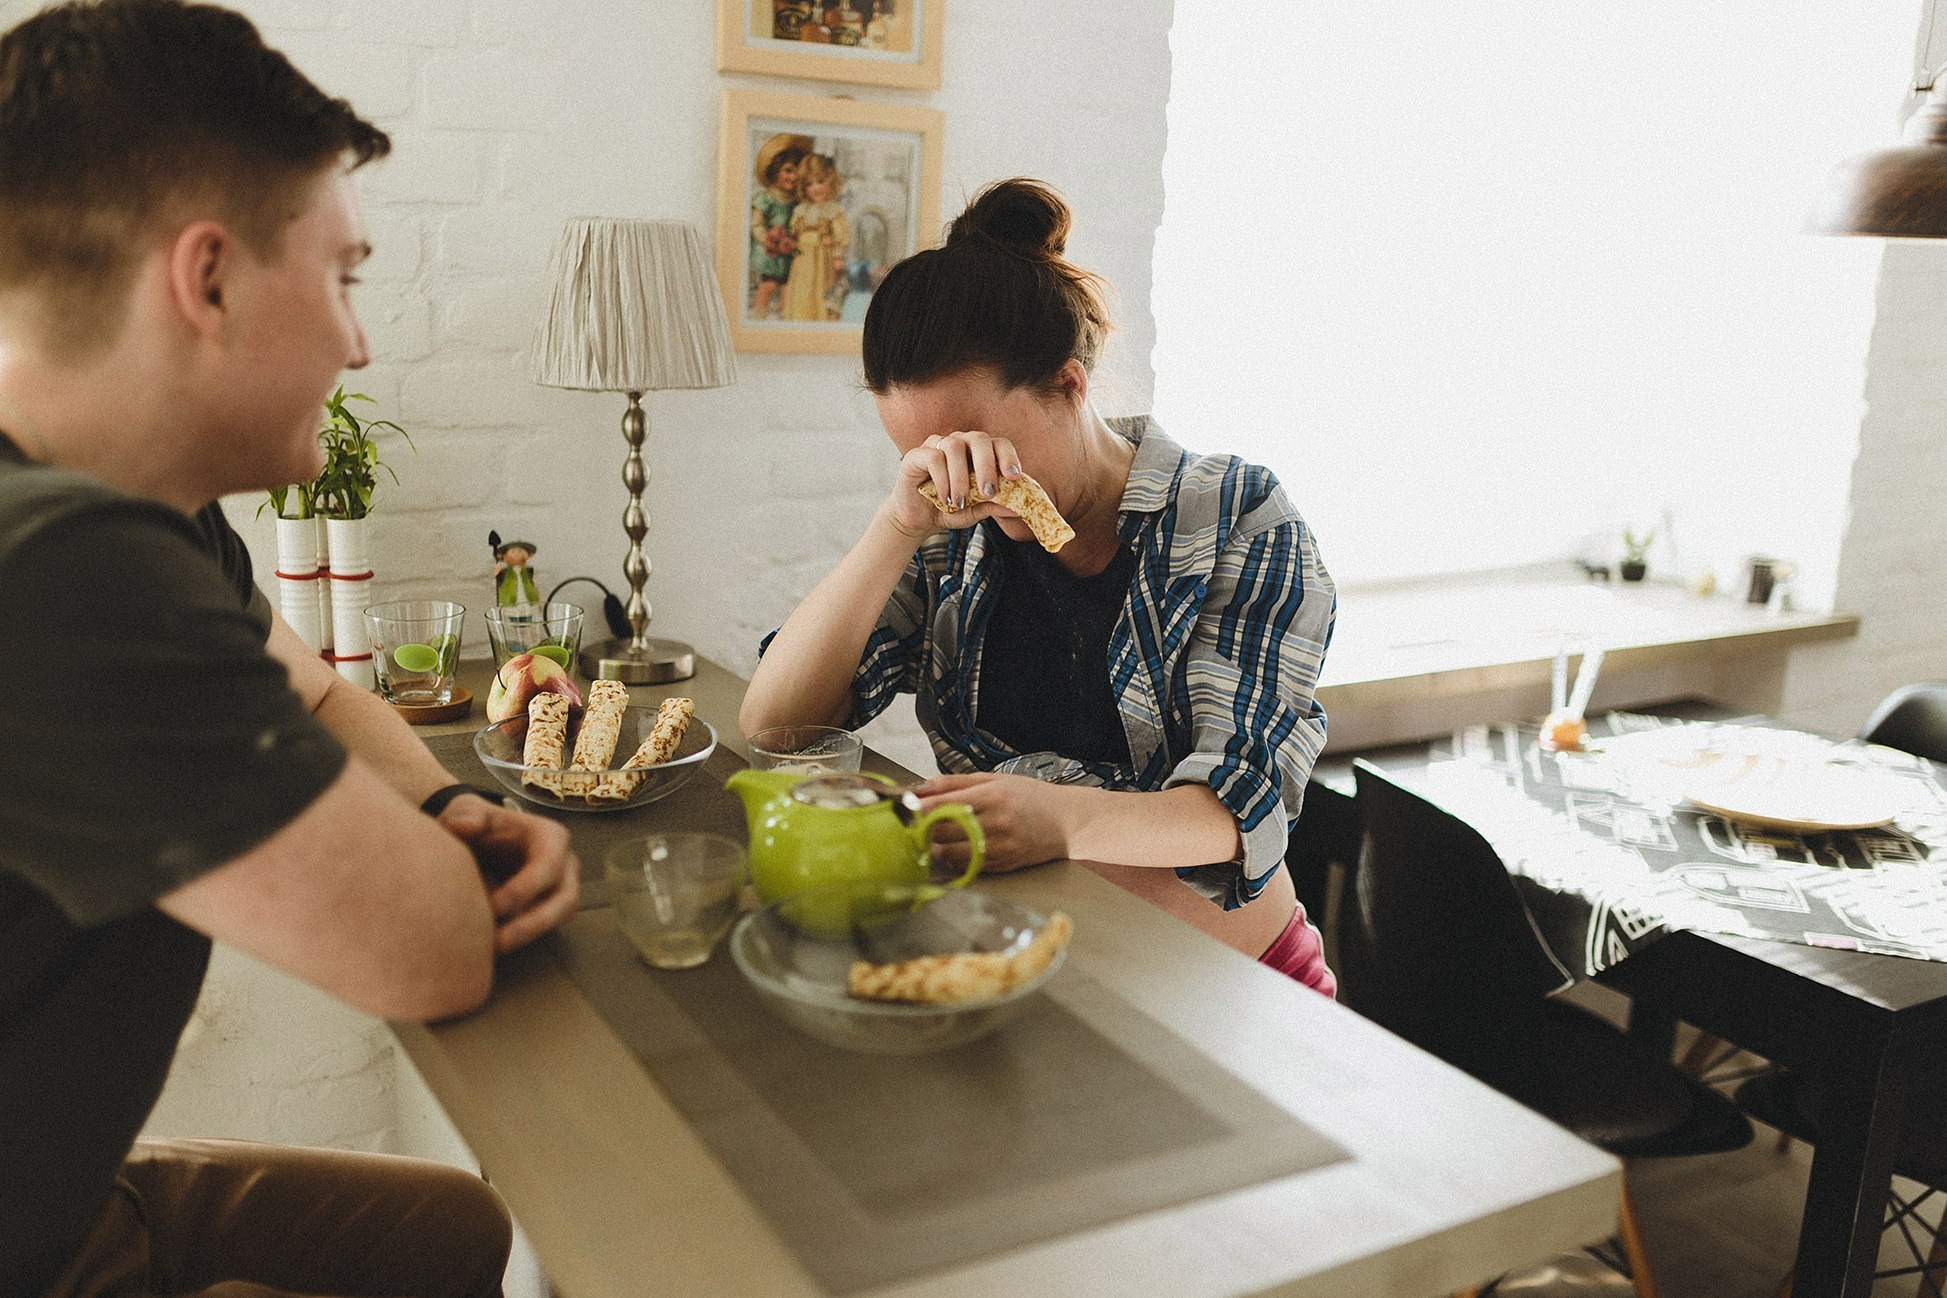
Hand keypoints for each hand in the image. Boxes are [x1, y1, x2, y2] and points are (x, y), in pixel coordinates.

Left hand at [435, 795, 580, 952]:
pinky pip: (546, 928)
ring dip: (529, 936)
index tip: (494, 906)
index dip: (525, 888)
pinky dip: (521, 938)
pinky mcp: (551, 909)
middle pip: (565, 900)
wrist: (477, 840)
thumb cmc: (476, 825)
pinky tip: (491, 945)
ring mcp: (562, 888)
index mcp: (551, 837)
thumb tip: (465, 826)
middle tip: (498, 943)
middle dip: (533, 924)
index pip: (548, 865)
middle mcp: (565, 864)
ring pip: (559, 918)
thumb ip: (465, 815)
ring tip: (493, 949)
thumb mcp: (468, 810)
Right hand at [882, 429, 1022, 541]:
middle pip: (979, 439)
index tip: (1014, 476)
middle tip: (988, 492)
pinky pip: (934, 458)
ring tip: (960, 502)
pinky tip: (944, 498)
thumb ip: (992, 506)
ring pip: (954, 447)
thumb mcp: (974, 511)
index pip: (998, 443)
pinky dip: (942, 480)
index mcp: (978, 452)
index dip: (1008, 456)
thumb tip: (1015, 508)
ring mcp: (937, 445)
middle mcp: (960, 443)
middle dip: (987, 466)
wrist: (918, 520)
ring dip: (961, 477)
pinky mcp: (916, 454)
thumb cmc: (949, 509)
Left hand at [913, 771, 1068, 872]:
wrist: (1067, 822)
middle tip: (913, 824)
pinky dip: (953, 859)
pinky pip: (967, 866)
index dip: (918, 808)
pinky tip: (953, 848)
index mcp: (992, 795)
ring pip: (951, 852)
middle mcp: (996, 822)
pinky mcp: (1003, 864)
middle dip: (922, 828)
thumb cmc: (1030, 797)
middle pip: (942, 830)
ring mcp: (1000, 846)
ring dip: (935, 847)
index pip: (942, 804)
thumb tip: (920, 787)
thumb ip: (955, 782)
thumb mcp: (994, 779)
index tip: (904, 807)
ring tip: (933, 837)